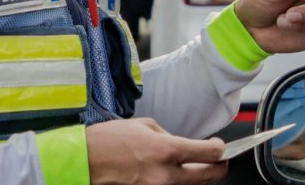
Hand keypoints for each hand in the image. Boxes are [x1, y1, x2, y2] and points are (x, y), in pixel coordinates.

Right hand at [86, 117, 226, 183]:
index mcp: (167, 150)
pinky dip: (179, 183)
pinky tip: (175, 174)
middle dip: (219, 166)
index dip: (219, 148)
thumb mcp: (144, 126)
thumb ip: (169, 136)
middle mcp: (166, 174)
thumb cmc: (109, 140)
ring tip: (197, 167)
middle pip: (210, 176)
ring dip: (200, 177)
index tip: (218, 146)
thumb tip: (183, 146)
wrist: (85, 162)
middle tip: (219, 159)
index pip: (210, 153)